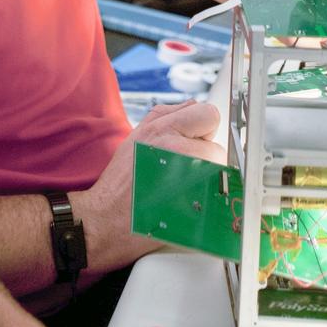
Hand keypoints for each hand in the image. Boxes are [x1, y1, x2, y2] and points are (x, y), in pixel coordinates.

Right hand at [72, 100, 222, 271]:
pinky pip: (215, 194)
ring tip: (181, 187)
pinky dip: (207, 198)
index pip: (208, 114)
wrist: (108, 219)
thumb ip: (166, 117)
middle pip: (217, 145)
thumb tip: (193, 108)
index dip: (203, 127)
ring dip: (206, 178)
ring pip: (218, 171)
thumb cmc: (121, 181)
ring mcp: (190, 176)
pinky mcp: (197, 202)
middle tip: (183, 168)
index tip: (195, 139)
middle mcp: (178, 148)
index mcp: (163, 128)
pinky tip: (186, 201)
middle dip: (205, 155)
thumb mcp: (138, 135)